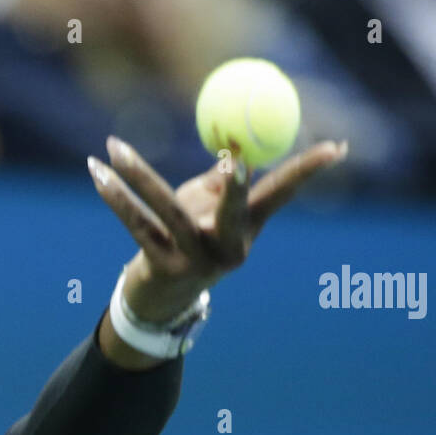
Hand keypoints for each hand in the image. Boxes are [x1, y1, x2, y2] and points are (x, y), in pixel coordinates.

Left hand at [88, 135, 348, 322]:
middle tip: (234, 160)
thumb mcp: (211, 211)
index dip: (308, 170)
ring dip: (137, 175)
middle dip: (235, 187)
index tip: (338, 146)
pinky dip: (115, 196)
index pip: (281, 194)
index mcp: (247, 230)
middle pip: (233, 211)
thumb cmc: (190, 239)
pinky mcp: (161, 267)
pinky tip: (97, 172)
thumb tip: (237, 136)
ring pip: (167, 210)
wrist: (161, 298)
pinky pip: (136, 223)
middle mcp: (227, 248)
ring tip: (113, 147)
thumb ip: (222, 178)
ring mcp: (194, 261)